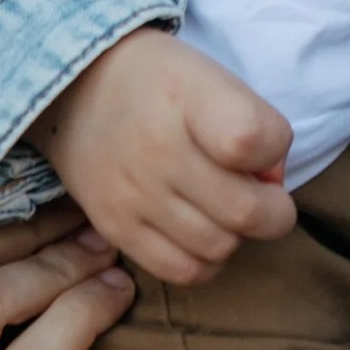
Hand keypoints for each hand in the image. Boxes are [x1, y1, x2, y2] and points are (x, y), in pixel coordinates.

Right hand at [26, 28, 295, 284]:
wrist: (76, 90)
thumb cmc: (162, 85)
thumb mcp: (213, 78)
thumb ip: (257, 128)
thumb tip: (271, 187)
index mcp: (187, 94)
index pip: (252, 140)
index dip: (274, 149)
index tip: (261, 145)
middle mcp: (157, 147)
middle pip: (246, 210)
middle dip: (272, 209)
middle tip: (259, 194)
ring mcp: (133, 193)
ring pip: (219, 246)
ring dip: (235, 233)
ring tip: (220, 207)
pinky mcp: (116, 227)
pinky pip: (183, 271)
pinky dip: (204, 260)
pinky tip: (199, 231)